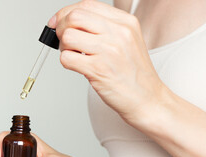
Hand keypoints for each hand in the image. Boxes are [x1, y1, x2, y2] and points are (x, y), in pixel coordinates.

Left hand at [50, 0, 166, 124]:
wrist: (146, 98)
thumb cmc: (133, 73)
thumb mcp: (127, 41)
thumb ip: (103, 28)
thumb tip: (69, 21)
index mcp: (125, 22)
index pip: (87, 5)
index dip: (66, 12)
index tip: (58, 22)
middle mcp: (118, 33)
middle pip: (74, 17)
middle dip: (61, 27)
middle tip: (64, 40)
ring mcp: (108, 51)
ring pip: (68, 36)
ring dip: (64, 47)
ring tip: (74, 55)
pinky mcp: (98, 69)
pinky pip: (67, 58)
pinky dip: (66, 62)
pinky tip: (78, 66)